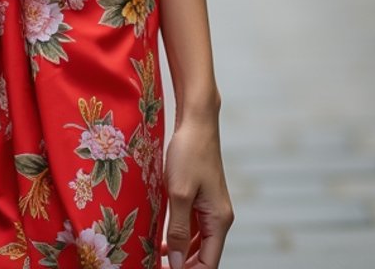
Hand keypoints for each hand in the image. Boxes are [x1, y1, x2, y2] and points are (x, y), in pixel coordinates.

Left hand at [163, 113, 233, 267]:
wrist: (196, 120)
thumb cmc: (189, 152)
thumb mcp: (179, 193)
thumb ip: (179, 230)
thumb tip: (178, 264)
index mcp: (219, 220)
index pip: (208, 264)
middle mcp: (219, 218)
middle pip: (204, 257)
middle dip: (183, 266)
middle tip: (155, 266)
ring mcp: (211, 208)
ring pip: (198, 243)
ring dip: (180, 254)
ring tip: (155, 257)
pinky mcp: (202, 198)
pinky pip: (193, 227)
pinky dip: (180, 237)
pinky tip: (162, 239)